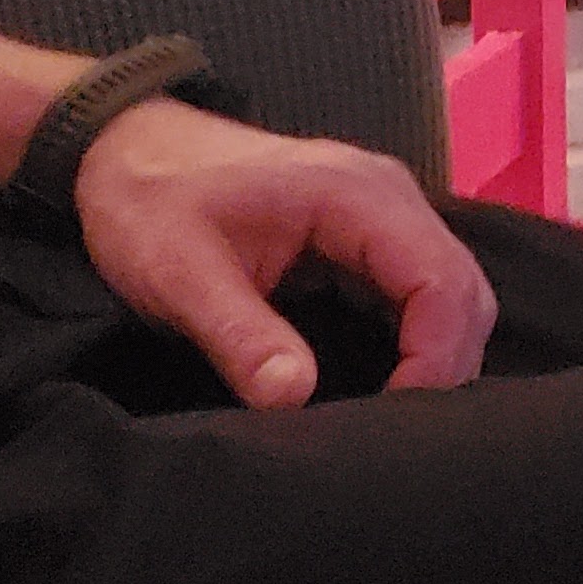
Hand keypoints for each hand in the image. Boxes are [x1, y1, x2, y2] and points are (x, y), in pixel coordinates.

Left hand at [75, 96, 495, 403]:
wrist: (118, 149)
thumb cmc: (146, 201)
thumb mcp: (179, 272)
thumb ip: (239, 334)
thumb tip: (296, 398)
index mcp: (354, 194)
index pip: (441, 281)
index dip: (435, 360)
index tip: (394, 422)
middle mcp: (385, 196)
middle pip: (463, 290)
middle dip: (444, 367)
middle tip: (395, 434)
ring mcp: (380, 213)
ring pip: (450, 292)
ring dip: (436, 356)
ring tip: (388, 418)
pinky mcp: (364, 236)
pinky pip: (417, 291)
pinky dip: (416, 341)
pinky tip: (382, 385)